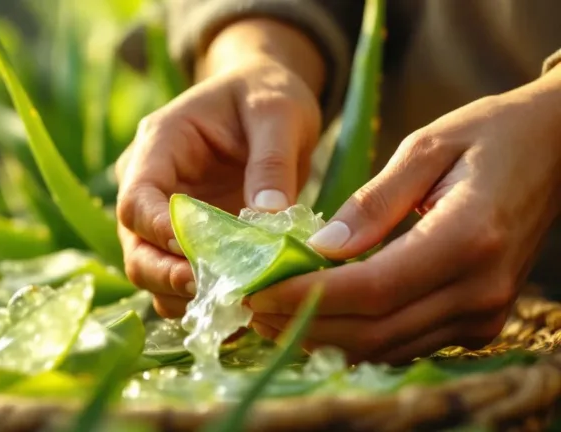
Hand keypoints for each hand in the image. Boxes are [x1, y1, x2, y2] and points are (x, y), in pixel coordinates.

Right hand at [115, 19, 325, 318]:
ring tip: (237, 308)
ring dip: (187, 298)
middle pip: (135, 248)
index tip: (199, 258)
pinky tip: (242, 313)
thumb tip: (267, 219)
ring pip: (153, 272)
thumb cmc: (266, 95)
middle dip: (169, 278)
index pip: (136, 201)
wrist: (265, 101)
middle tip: (219, 296)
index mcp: (159, 145)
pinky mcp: (187, 240)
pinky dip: (206, 301)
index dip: (160, 235)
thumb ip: (272, 162)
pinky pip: (182, 280)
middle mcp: (150, 185)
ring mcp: (165, 218)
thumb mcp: (279, 113)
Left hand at [248, 67, 560, 363]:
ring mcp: (484, 314)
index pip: (371, 289)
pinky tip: (317, 317)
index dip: (307, 297)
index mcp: (468, 239)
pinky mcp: (479, 322)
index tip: (256, 291)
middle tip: (250, 309)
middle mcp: (480, 289)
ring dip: (324, 337)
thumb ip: (372, 203)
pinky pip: (405, 343)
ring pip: (387, 347)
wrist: (556, 150)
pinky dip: (356, 336)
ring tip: (271, 315)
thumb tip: (320, 248)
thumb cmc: (489, 135)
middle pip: (374, 330)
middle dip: (303, 324)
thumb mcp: (425, 147)